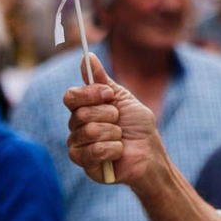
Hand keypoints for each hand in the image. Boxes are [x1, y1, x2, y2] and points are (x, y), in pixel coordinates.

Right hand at [65, 53, 162, 184]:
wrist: (149, 150)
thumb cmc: (137, 124)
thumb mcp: (122, 97)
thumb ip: (102, 79)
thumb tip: (88, 56)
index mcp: (83, 108)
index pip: (70, 96)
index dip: (89, 94)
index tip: (109, 95)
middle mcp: (76, 126)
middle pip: (81, 114)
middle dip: (109, 115)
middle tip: (119, 121)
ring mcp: (78, 146)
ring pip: (89, 132)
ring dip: (113, 133)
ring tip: (120, 137)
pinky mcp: (85, 164)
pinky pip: (93, 152)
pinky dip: (113, 149)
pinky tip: (118, 151)